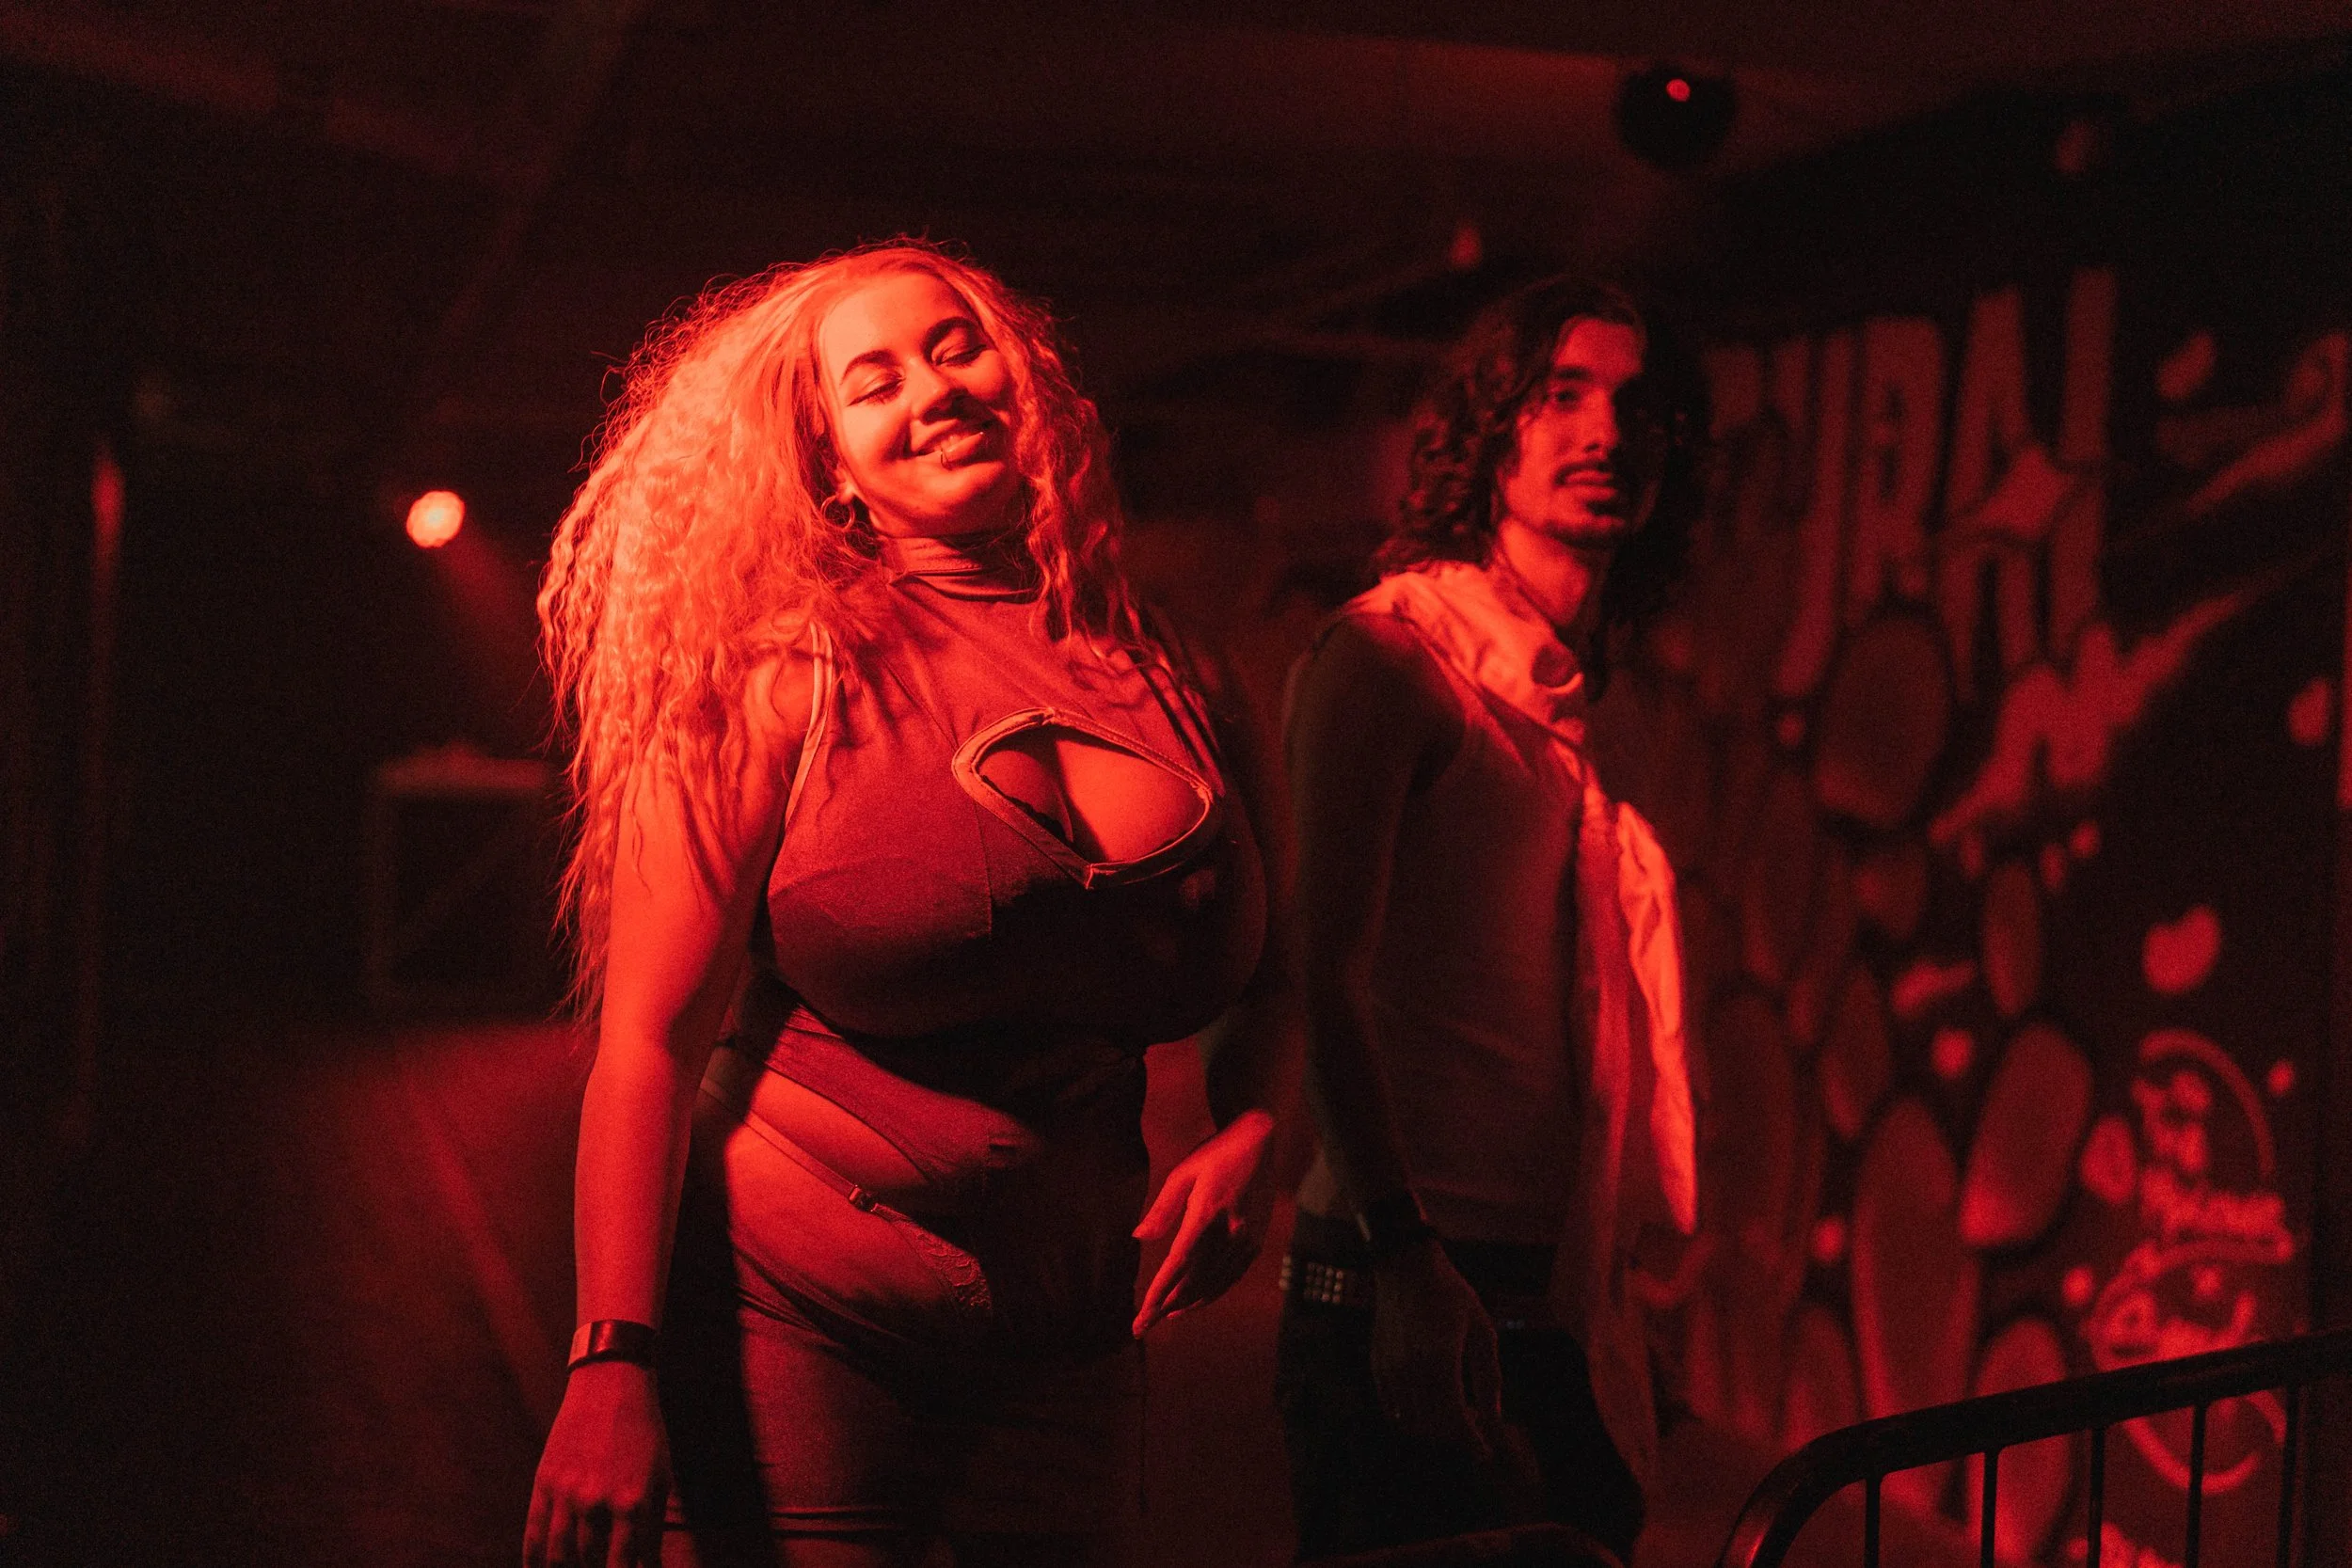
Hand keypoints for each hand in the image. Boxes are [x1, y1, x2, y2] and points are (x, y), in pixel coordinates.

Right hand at [523, 1361, 670, 1567]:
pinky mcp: (544, 1482)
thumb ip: (652, 1524)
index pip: (628, 1564)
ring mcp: (567, 1493)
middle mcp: (598, 1502)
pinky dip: (533, 1560)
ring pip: (560, 1555)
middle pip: (592, 1562)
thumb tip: (647, 1565)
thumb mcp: (660, 1476)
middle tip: (602, 1567)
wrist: (611, 1384)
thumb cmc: (644, 1432)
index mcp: (633, 1501)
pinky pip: (534, 1532)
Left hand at [1131, 1109, 1276, 1334]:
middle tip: (1144, 1326)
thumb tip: (1139, 1238)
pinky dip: (1212, 1292)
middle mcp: (1230, 1233)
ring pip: (1214, 1283)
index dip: (1157, 1295)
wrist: (1259, 1141)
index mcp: (1207, 1214)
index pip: (1177, 1265)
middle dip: (1167, 1307)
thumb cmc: (1214, 1153)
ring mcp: (1247, 1240)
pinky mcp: (1256, 1242)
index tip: (1142, 1316)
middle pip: (1194, 1281)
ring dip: (1189, 1303)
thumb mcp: (1182, 1174)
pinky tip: (1197, 1299)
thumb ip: (1162, 1209)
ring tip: (1166, 1316)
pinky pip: (1232, 1276)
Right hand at [1371, 1240, 1502, 1456]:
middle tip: (1473, 1431)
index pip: (1455, 1419)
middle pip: (1433, 1425)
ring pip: (1411, 1421)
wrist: (1406, 1267)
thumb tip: (1493, 1417)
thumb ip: (1488, 1377)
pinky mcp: (1377, 1365)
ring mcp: (1390, 1369)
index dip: (1471, 1441)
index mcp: (1441, 1361)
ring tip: (1452, 1419)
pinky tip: (1426, 1410)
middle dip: (1456, 1435)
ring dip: (1433, 1429)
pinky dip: (1409, 1418)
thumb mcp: (1482, 1330)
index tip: (1485, 1452)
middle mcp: (1411, 1370)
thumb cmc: (1451, 1294)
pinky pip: (1391, 1407)